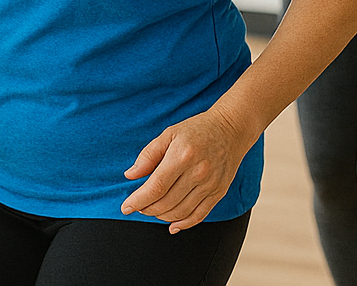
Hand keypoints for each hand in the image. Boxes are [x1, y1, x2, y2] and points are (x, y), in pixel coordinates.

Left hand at [121, 107, 255, 231]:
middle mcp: (197, 173)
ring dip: (162, 216)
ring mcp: (210, 185)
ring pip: (181, 212)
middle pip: (167, 202)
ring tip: (151, 211)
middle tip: (137, 206)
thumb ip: (148, 156)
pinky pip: (200, 215)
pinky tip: (172, 226)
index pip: (156, 187)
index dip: (138, 200)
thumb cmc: (196, 130)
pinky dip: (184, 224)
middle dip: (147, 208)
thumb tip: (130, 175)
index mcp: (181, 156)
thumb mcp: (168, 134)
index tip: (126, 207)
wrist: (231, 130)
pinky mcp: (219, 192)